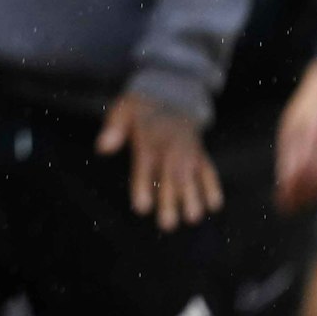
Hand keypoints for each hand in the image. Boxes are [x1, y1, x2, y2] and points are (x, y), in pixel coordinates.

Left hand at [97, 93, 222, 230]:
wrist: (172, 91)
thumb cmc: (142, 106)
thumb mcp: (123, 110)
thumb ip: (114, 129)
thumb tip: (101, 148)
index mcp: (148, 140)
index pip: (144, 166)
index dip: (142, 186)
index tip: (141, 208)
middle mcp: (170, 147)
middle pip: (169, 177)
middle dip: (169, 201)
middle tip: (167, 225)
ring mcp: (188, 150)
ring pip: (190, 176)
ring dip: (193, 197)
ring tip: (192, 218)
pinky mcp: (200, 151)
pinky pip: (209, 168)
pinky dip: (212, 185)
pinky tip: (214, 205)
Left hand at [275, 59, 316, 212]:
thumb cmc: (308, 107)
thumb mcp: (291, 125)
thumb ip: (290, 151)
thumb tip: (286, 179)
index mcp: (302, 133)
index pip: (295, 170)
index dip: (289, 190)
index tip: (282, 203)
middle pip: (312, 177)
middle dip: (301, 196)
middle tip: (291, 208)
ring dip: (316, 194)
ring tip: (303, 203)